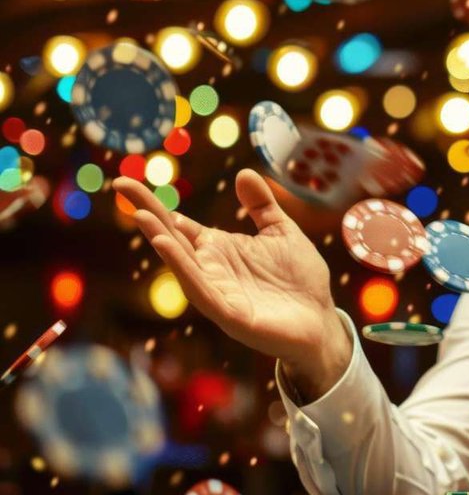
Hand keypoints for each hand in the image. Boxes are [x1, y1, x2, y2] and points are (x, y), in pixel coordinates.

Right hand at [114, 169, 350, 394]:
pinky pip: (202, 292)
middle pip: (172, 238)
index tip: (125, 182)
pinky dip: (185, 271)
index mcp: (219, 249)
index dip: (153, 204)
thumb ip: (262, 206)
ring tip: (140, 215)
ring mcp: (218, 293)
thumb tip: (243, 172)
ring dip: (162, 241)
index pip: (178, 223)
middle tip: (121, 184)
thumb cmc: (301, 280)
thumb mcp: (282, 233)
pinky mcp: (231, 316)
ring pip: (182, 265)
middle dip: (147, 213)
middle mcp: (211, 270)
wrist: (322, 322)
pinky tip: (168, 249)